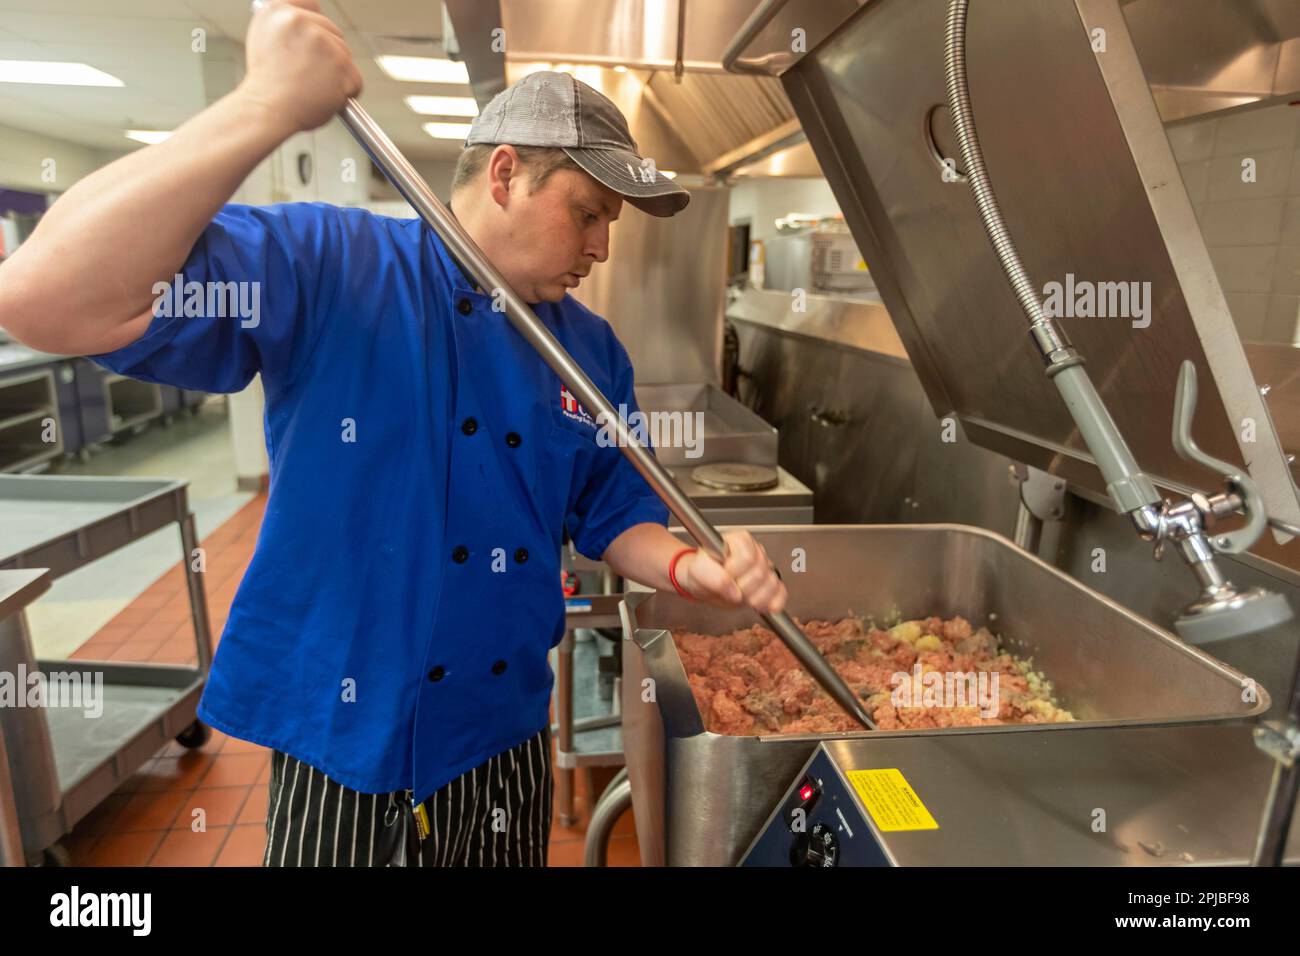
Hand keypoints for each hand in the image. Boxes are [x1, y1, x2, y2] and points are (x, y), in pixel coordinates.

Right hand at [239, 0, 362, 136]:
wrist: (267, 110)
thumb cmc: (267, 85)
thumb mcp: (265, 40)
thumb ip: (287, 25)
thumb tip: (310, 22)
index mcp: (277, 12)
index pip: (311, 5)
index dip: (315, 26)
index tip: (312, 43)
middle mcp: (300, 21)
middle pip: (333, 32)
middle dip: (327, 55)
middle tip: (306, 73)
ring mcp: (322, 41)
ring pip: (344, 55)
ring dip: (335, 74)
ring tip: (311, 86)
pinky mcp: (340, 63)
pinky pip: (355, 78)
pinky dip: (346, 92)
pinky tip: (324, 95)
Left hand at [677, 530, 786, 614]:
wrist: (704, 585)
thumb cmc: (700, 572)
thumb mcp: (697, 570)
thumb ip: (712, 576)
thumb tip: (733, 591)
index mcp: (739, 541)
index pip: (747, 558)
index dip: (734, 573)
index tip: (723, 576)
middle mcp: (755, 551)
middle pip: (760, 573)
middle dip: (743, 588)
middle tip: (729, 591)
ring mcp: (765, 567)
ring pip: (772, 583)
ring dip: (755, 598)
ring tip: (740, 597)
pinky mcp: (769, 583)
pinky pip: (780, 593)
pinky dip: (773, 602)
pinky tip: (762, 606)